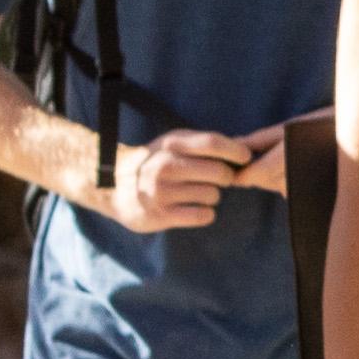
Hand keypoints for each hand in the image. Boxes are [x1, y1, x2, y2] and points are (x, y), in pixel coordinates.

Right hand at [100, 125, 277, 232]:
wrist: (113, 187)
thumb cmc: (153, 163)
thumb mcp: (170, 145)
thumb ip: (201, 145)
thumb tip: (242, 147)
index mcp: (170, 144)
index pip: (212, 143)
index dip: (235, 151)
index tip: (245, 157)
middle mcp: (165, 166)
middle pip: (218, 172)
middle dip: (226, 177)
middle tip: (219, 180)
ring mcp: (162, 191)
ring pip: (212, 195)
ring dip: (212, 196)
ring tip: (197, 193)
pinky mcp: (161, 214)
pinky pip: (203, 215)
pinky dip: (205, 213)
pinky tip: (194, 209)